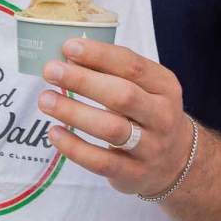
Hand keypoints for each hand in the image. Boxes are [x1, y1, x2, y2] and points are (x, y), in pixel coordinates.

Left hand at [37, 39, 192, 197]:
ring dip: (74, 112)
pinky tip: (54, 132)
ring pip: (111, 129)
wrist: (175, 161)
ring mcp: (150, 148)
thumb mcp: (145, 88)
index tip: (68, 47)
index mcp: (165, 87)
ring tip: (46, 100)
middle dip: (83, 81)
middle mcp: (162, 116)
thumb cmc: (149, 113)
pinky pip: (100, 161)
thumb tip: (68, 56)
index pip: (133, 66)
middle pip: (123, 96)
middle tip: (51, 71)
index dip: (100, 55)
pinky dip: (74, 147)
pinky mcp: (133, 174)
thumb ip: (114, 72)